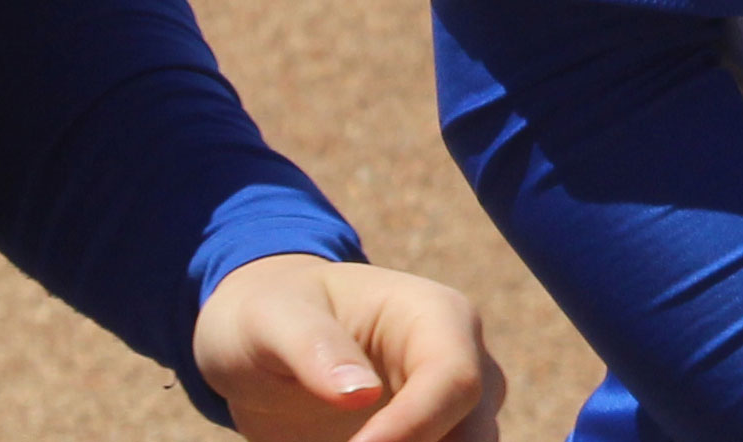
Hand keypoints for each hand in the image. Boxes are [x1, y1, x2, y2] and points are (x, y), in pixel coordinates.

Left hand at [191, 255, 503, 441]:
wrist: (267, 344)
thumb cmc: (273, 313)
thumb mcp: (272, 317)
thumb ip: (312, 345)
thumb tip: (360, 393)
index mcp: (435, 315)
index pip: (454, 379)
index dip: (414, 425)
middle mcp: (459, 367)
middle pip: (476, 435)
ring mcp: (452, 415)